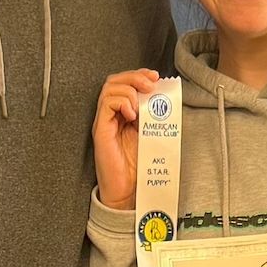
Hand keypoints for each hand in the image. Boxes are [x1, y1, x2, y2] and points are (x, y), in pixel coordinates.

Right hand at [92, 68, 163, 210]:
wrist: (128, 191)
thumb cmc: (138, 168)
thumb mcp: (152, 134)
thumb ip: (154, 117)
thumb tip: (165, 98)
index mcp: (123, 114)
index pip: (125, 83)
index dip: (139, 75)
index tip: (155, 77)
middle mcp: (111, 115)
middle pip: (115, 81)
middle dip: (134, 77)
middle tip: (151, 84)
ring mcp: (104, 121)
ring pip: (110, 88)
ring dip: (129, 89)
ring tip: (141, 101)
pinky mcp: (101, 130)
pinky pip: (106, 103)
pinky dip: (121, 102)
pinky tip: (132, 114)